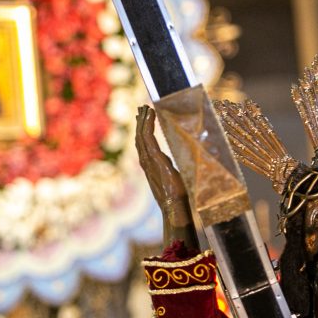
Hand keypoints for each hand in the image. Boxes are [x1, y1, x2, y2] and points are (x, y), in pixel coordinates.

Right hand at [135, 105, 189, 226]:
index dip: (142, 131)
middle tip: (141, 108)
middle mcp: (146, 162)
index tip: (143, 119)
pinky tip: (150, 115)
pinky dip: (148, 125)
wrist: (174, 208)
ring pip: (142, 135)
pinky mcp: (155, 159)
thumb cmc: (177, 198)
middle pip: (140, 138)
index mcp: (150, 167)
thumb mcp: (173, 180)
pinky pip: (148, 138)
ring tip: (144, 108)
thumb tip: (178, 166)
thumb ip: (171, 171)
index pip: (143, 145)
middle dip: (140, 122)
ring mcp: (149, 160)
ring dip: (143, 120)